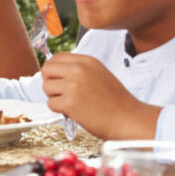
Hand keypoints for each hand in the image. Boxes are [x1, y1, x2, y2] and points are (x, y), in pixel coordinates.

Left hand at [38, 53, 160, 138]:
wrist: (128, 118)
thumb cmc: (115, 100)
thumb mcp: (99, 74)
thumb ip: (79, 70)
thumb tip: (56, 73)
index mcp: (87, 61)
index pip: (56, 57)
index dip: (54, 70)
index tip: (58, 79)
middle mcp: (78, 70)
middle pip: (46, 69)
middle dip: (49, 81)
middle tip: (61, 92)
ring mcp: (73, 86)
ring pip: (46, 88)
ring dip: (55, 97)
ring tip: (72, 102)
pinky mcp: (70, 103)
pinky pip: (51, 104)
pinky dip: (59, 110)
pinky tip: (74, 111)